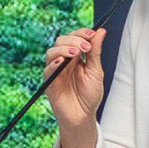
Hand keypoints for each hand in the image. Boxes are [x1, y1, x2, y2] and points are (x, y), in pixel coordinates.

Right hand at [42, 27, 106, 147]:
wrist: (83, 116)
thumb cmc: (90, 95)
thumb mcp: (96, 71)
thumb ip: (96, 51)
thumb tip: (101, 31)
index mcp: (76, 56)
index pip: (74, 37)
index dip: (81, 33)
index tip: (91, 34)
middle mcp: (64, 61)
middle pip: (61, 41)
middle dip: (73, 40)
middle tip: (85, 47)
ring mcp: (56, 71)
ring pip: (51, 52)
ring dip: (63, 49)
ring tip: (75, 53)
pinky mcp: (50, 82)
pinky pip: (47, 70)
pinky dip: (53, 64)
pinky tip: (62, 62)